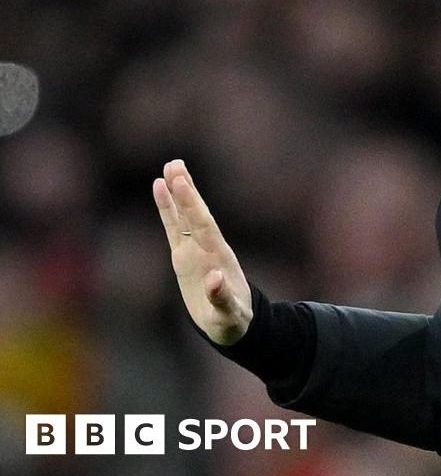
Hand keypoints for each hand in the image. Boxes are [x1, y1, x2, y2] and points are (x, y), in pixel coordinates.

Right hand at [152, 159, 252, 345]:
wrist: (233, 322)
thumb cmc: (232, 319)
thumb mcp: (228, 313)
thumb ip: (221, 297)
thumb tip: (215, 279)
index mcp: (217, 257)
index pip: (203, 225)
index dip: (192, 204)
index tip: (181, 182)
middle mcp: (206, 248)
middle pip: (194, 215)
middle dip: (185, 191)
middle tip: (175, 164)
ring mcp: (195, 250)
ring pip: (184, 217)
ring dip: (177, 194)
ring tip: (170, 167)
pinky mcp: (184, 255)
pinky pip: (174, 228)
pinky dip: (168, 209)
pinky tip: (161, 188)